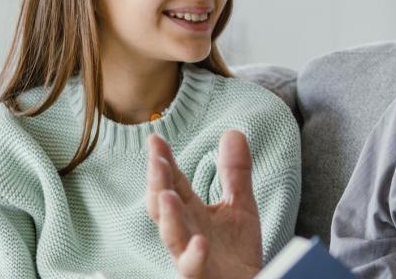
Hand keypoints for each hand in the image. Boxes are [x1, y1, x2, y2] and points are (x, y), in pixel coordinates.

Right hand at [146, 130, 262, 277]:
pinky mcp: (201, 276)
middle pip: (164, 207)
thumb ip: (234, 172)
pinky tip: (200, 242)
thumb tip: (233, 131)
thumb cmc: (236, 252)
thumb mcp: (240, 205)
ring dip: (168, 217)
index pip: (172, 183)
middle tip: (157, 161)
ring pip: (172, 237)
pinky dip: (194, 256)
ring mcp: (190, 255)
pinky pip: (193, 268)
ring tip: (167, 196)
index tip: (155, 139)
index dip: (163, 162)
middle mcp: (185, 232)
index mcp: (191, 213)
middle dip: (158, 184)